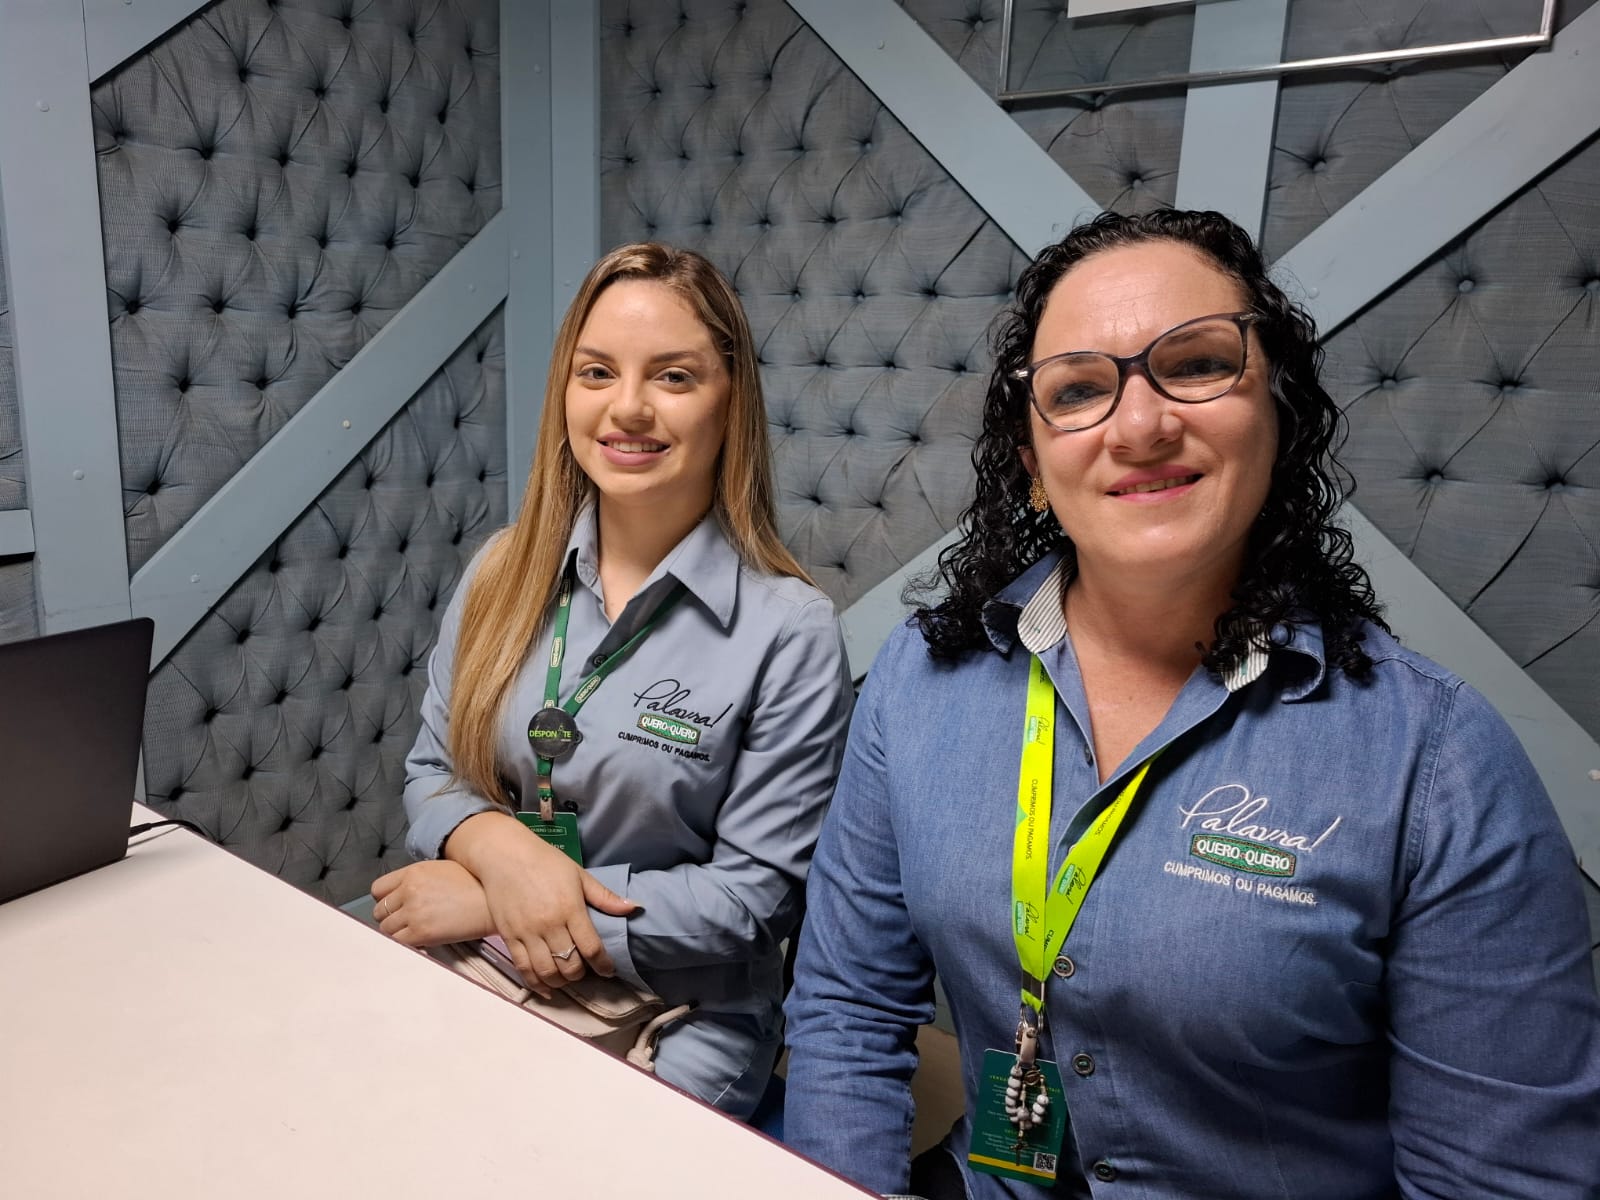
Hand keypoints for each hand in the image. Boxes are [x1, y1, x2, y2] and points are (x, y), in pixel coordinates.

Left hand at [370, 860, 494, 947]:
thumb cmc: (475, 885)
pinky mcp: (421, 932)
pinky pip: (397, 943)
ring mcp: (413, 912)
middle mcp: (409, 890)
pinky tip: (418, 941)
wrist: (493, 901)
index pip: (378, 889)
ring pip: (385, 929)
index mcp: (413, 872)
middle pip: (380, 911)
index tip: (394, 906)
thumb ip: (418, 879)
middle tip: (406, 922)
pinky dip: (404, 944)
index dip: (385, 900)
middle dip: (390, 917)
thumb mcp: (442, 869)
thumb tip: (404, 893)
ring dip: (397, 933)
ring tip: (414, 932)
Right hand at [443, 811, 638, 997]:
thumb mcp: (579, 875)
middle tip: (585, 971)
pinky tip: (546, 987)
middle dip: (581, 974)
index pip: (591, 948)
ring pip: (547, 972)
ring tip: (567, 977)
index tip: (608, 970)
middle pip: (570, 965)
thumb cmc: (545, 862)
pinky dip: (536, 983)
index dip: (603, 965)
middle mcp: (549, 924)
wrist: (504, 855)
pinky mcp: (509, 937)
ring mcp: (527, 932)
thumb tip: (634, 908)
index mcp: (570, 908)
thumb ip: (604, 897)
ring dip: (560, 981)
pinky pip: (523, 968)